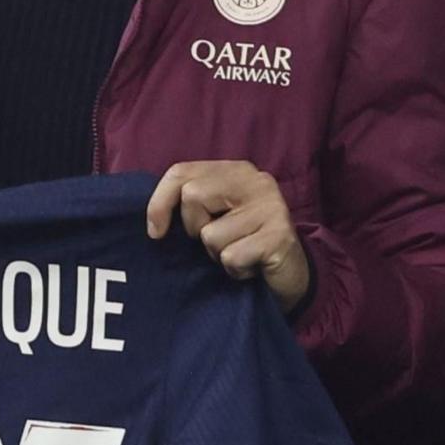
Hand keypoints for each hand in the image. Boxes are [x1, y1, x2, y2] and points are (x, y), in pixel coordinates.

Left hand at [147, 161, 312, 313]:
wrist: (290, 274)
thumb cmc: (244, 243)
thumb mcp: (215, 215)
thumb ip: (192, 202)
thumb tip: (154, 218)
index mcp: (237, 170)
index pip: (181, 172)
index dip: (159, 202)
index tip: (156, 232)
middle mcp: (257, 181)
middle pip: (193, 196)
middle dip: (194, 228)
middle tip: (216, 241)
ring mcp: (272, 207)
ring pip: (210, 234)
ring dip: (217, 255)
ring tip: (239, 253)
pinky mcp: (280, 236)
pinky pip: (231, 256)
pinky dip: (235, 270)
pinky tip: (251, 267)